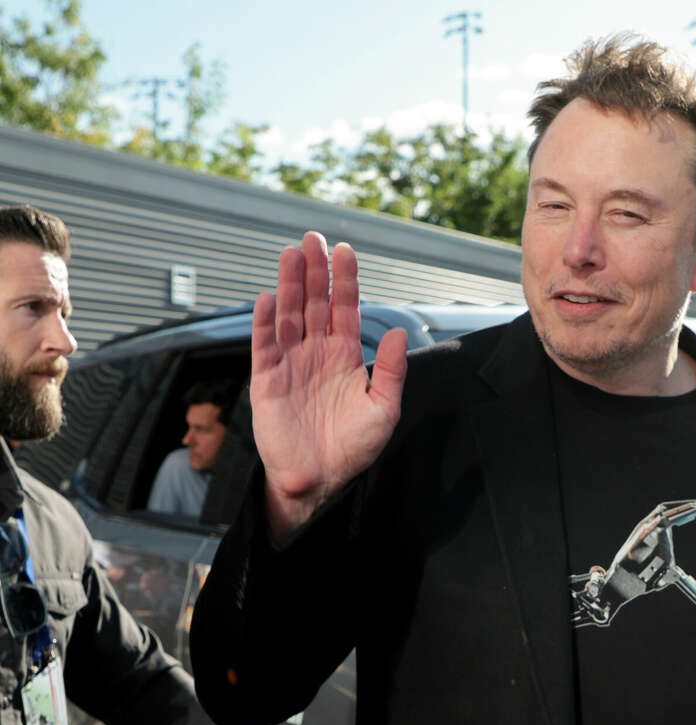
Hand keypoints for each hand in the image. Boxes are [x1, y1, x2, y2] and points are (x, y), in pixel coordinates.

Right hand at [250, 231, 407, 540]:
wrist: (321, 480)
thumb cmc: (352, 449)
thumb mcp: (383, 409)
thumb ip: (390, 371)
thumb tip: (396, 332)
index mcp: (345, 357)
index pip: (344, 309)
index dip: (345, 280)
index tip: (344, 251)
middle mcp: (316, 353)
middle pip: (315, 303)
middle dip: (314, 270)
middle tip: (313, 238)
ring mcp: (290, 364)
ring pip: (289, 315)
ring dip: (290, 285)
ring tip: (291, 254)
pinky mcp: (267, 380)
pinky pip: (265, 345)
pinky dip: (265, 322)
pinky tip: (270, 297)